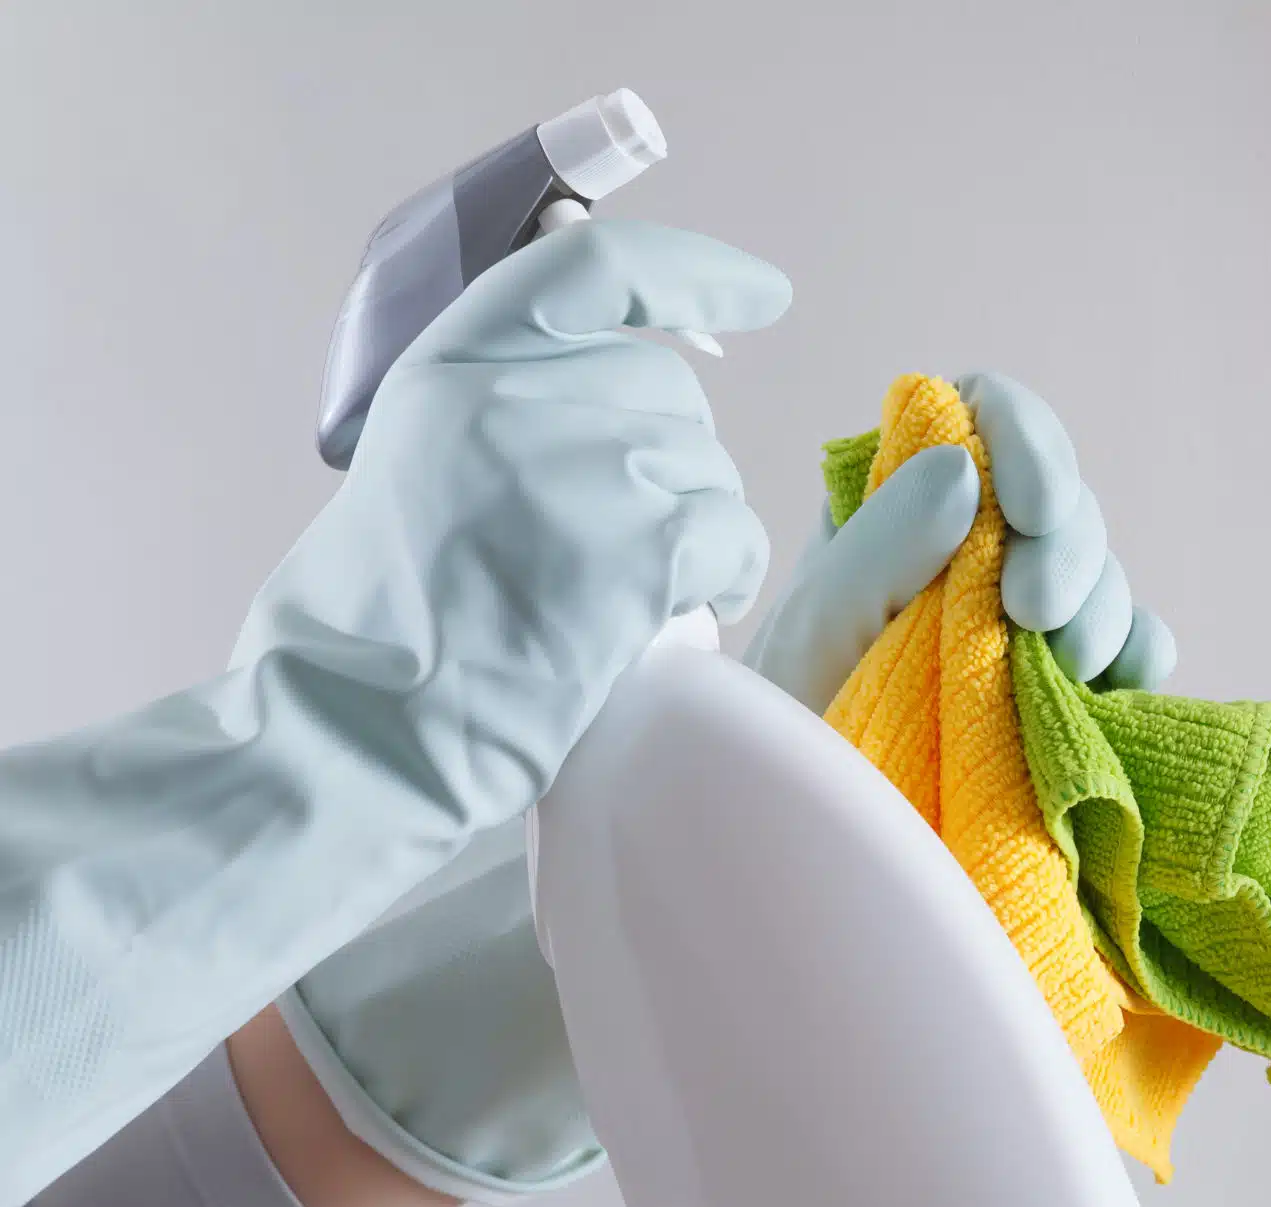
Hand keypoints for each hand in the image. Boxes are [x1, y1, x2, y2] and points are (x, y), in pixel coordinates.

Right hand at [235, 217, 791, 820]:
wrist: (364, 727)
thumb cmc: (385, 627)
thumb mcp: (423, 463)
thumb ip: (507, 408)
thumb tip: (626, 398)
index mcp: (454, 363)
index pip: (598, 267)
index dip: (695, 274)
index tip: (759, 293)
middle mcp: (518, 395)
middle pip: (669, 387)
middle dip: (673, 461)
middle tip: (625, 542)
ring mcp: (585, 467)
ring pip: (708, 468)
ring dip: (696, 530)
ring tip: (630, 594)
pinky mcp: (642, 548)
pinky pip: (735, 536)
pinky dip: (728, 576)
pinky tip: (683, 612)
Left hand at [744, 371, 1176, 712]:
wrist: (822, 846)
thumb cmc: (796, 732)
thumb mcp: (816, 629)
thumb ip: (880, 540)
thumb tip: (966, 464)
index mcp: (901, 504)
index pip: (983, 414)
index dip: (1026, 440)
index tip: (1031, 507)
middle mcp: (972, 548)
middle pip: (1062, 497)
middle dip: (1066, 548)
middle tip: (1033, 615)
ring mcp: (1028, 618)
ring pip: (1105, 570)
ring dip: (1097, 612)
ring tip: (1060, 673)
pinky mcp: (1074, 683)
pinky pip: (1140, 643)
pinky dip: (1139, 658)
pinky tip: (1109, 691)